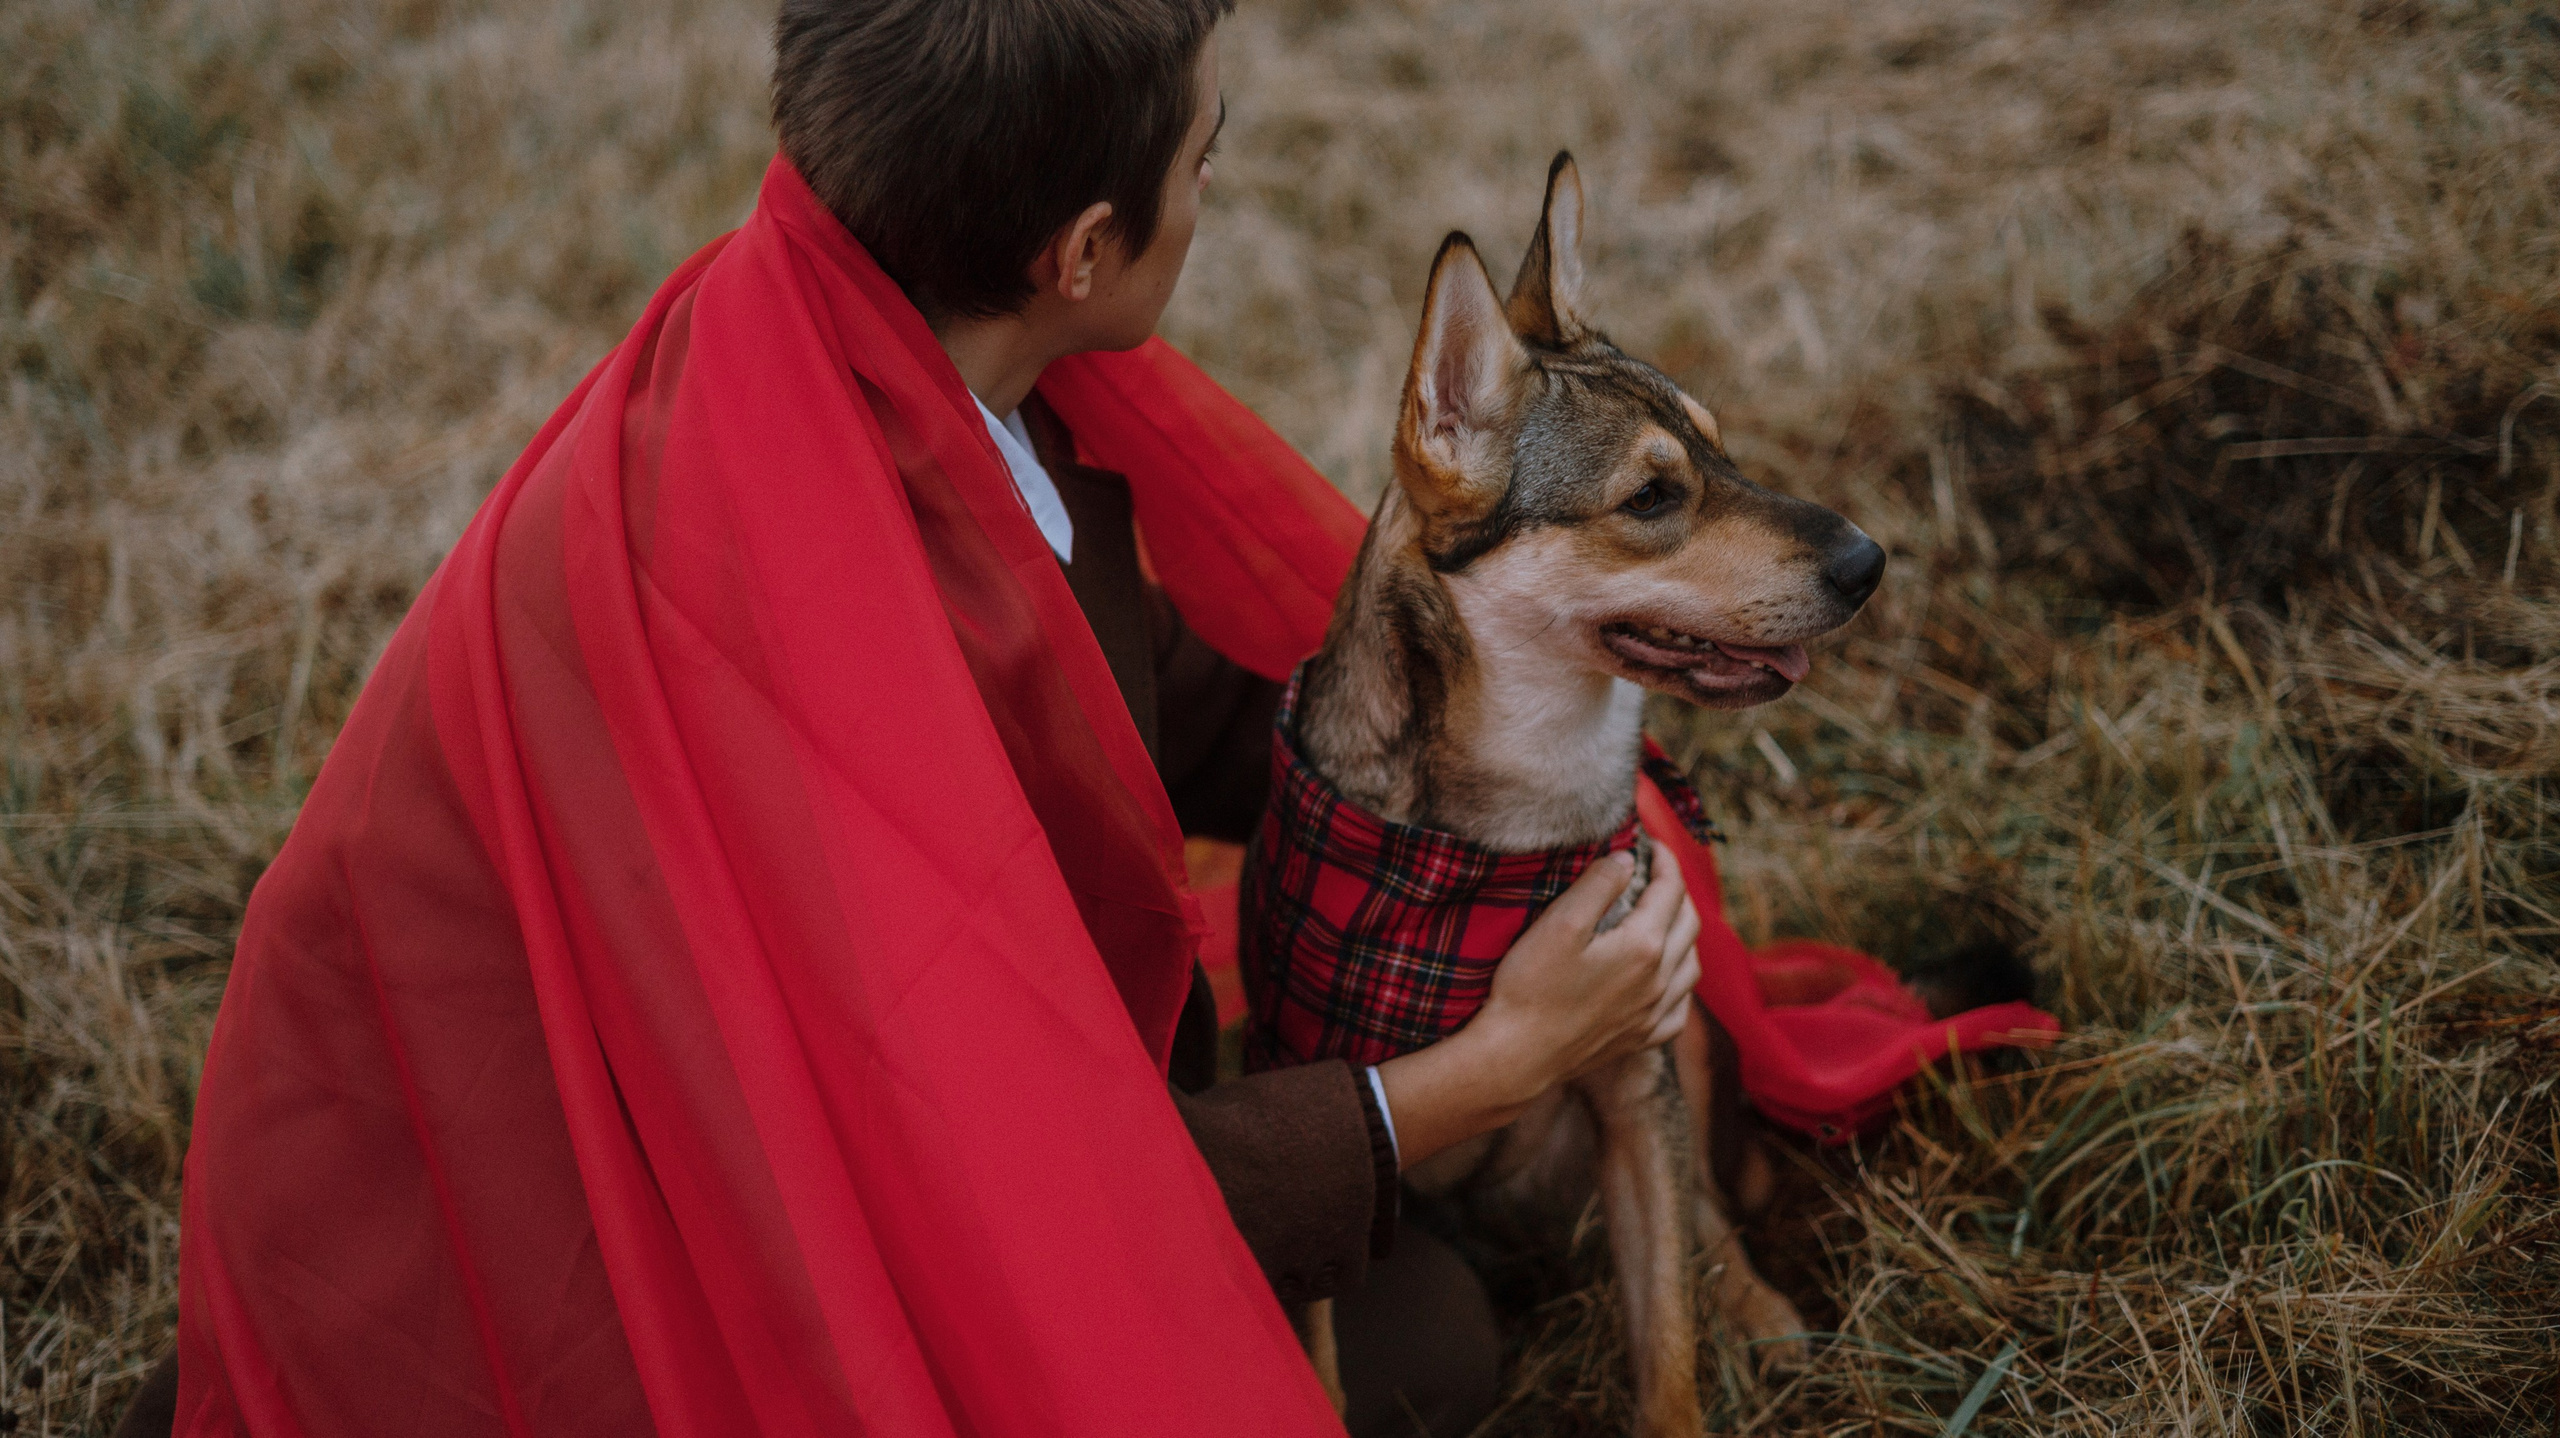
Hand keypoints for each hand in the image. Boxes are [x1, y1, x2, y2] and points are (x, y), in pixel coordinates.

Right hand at [1375, 848, 1700, 1168]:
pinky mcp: (1642, 1039)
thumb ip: (1598, 885)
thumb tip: (1627, 860)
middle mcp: (1660, 982)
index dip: (1665, 860)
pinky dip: (1680, 984)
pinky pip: (1680, 1008)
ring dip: (1684, 935)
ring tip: (1664, 920)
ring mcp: (1653, 1014)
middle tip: (1656, 874)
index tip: (1652, 843)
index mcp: (1644, 947)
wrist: (1516, 1056)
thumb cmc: (1530, 987)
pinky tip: (1664, 980)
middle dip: (1677, 891)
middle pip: (1689, 924)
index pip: (1671, 890)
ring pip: (1692, 967)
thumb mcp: (1559, 923)